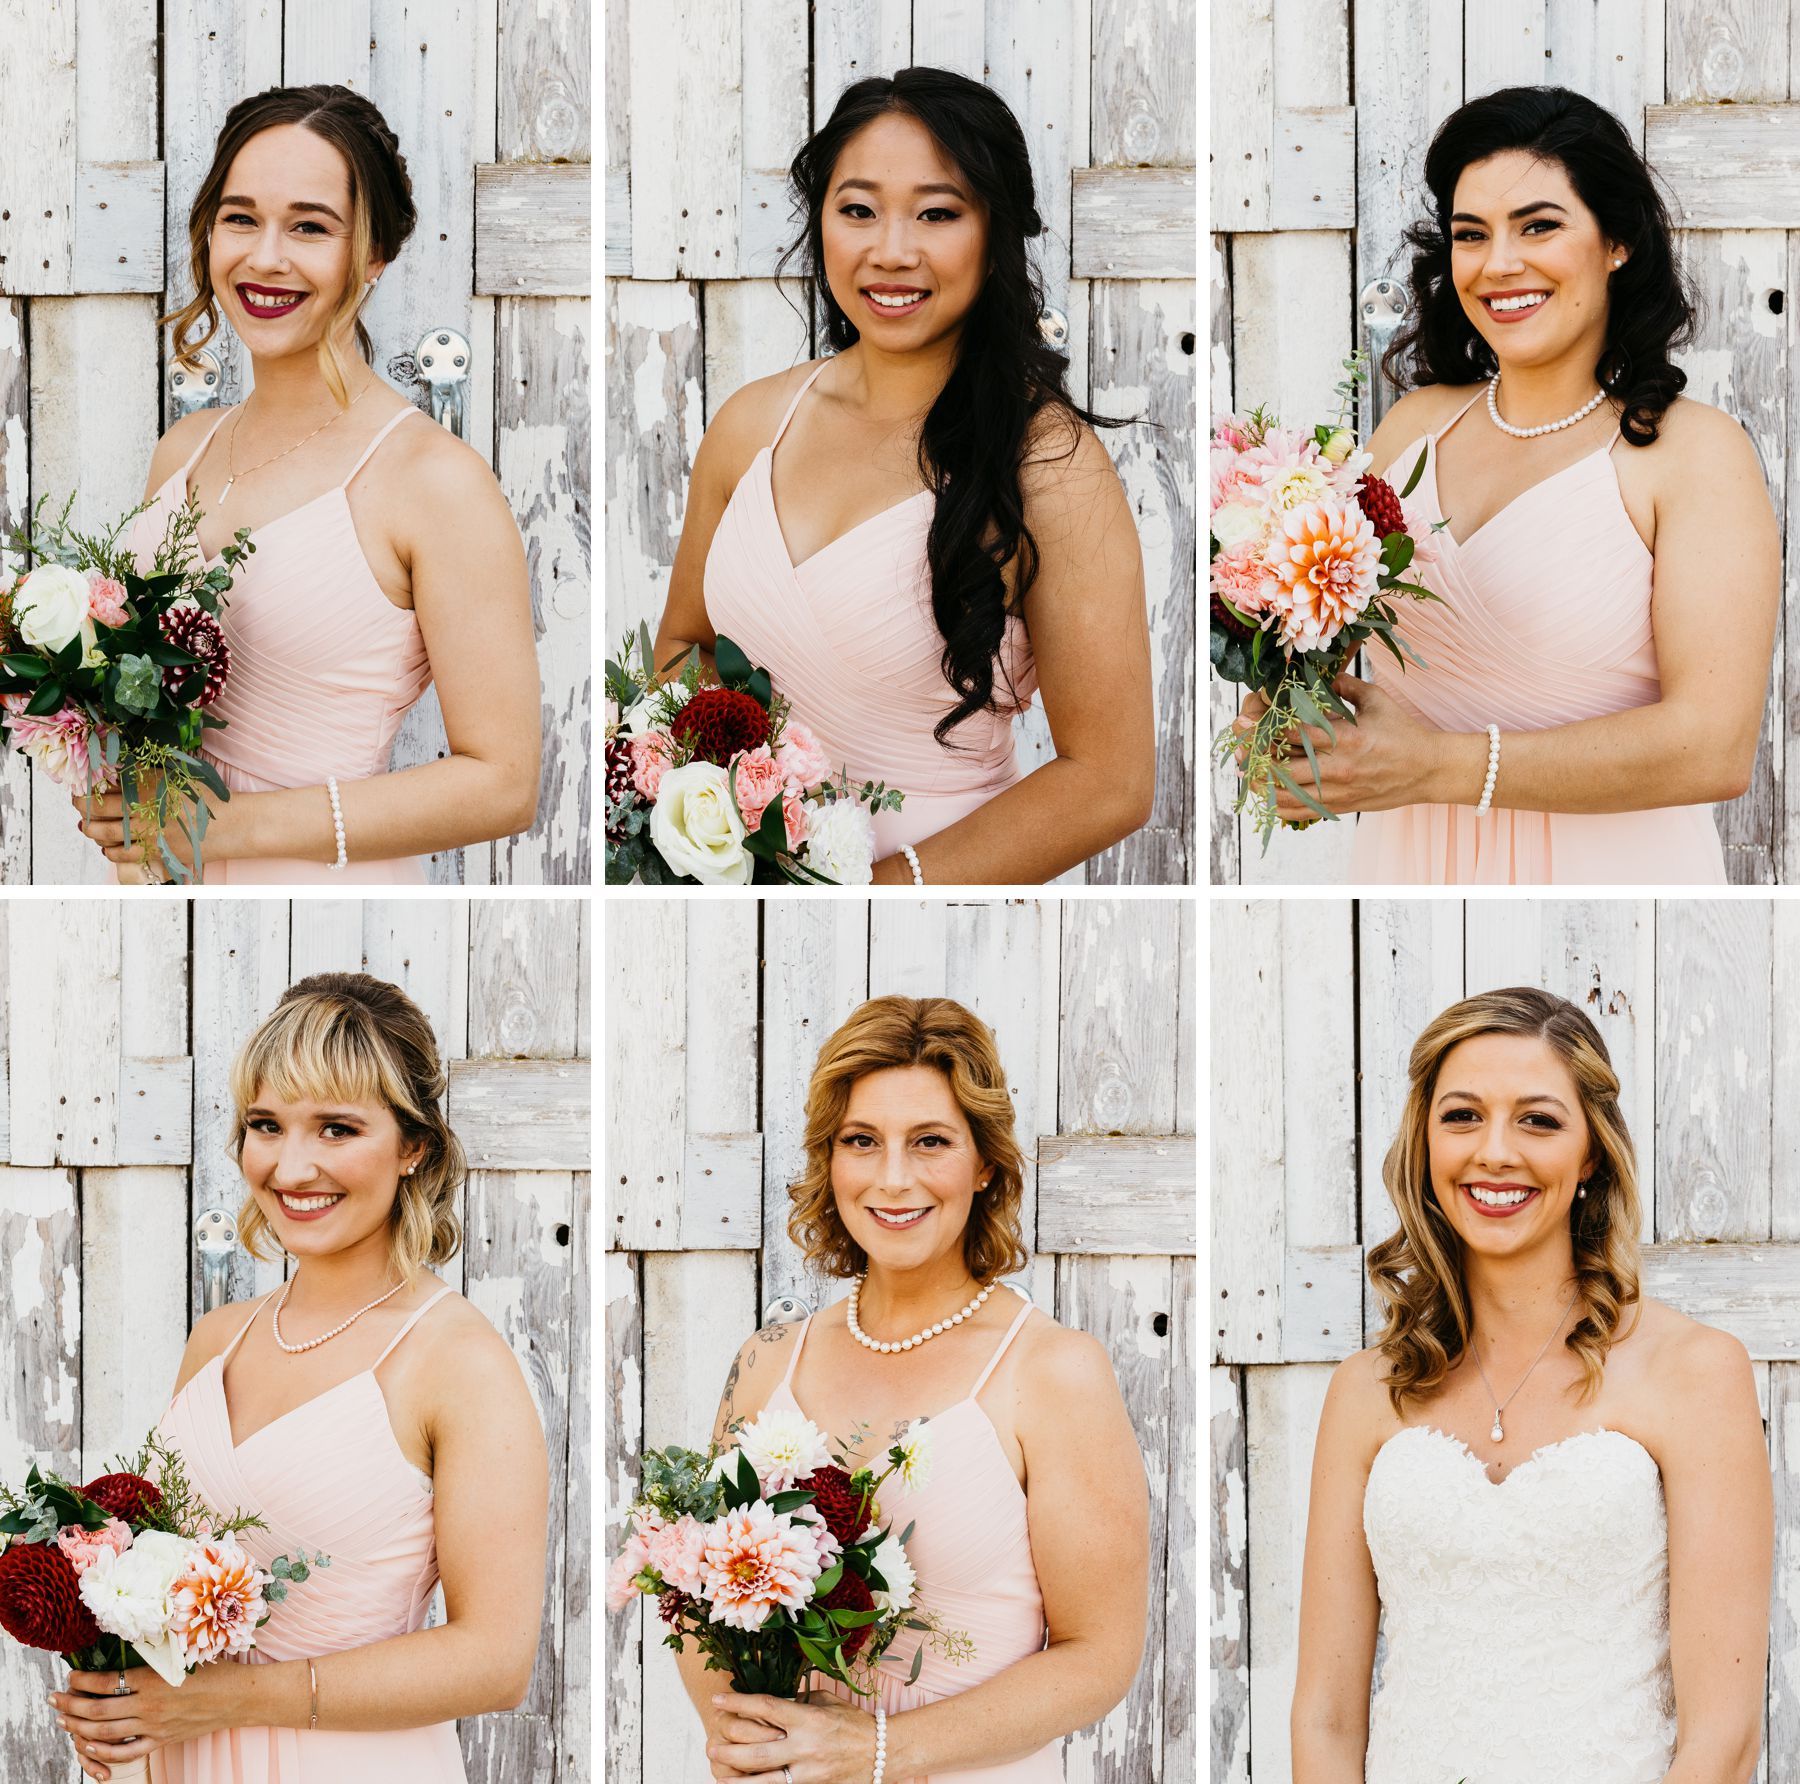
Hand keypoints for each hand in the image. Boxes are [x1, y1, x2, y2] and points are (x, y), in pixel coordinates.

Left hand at [51, 1664, 228, 1777]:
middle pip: (98, 1710)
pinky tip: (88, 1746)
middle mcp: (149, 1705)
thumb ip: (154, 1657)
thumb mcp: (183, 1656)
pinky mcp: (160, 1741)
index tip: (70, 1675)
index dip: (83, 1680)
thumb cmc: (215, 1669)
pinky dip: (101, 1752)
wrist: (238, 1697)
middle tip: (54, 1699)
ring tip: (64, 1721)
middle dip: (70, 1705)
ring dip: (79, 1727)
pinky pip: (123, 1753)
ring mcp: (153, 1726)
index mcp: (154, 1678)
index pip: (107, 1681)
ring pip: (105, 1733)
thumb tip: (124, 1651)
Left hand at [70, 785, 194, 875]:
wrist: (233, 824)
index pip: (102, 788)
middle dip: (82, 810)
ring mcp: (149, 834)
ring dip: (92, 832)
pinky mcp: (156, 853)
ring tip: (90, 828)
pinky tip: (110, 848)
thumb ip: (146, 776)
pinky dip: (111, 851)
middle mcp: (143, 810)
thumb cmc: (206, 798)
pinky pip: (123, 855)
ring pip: (105, 836)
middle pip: (97, 812)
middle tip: (80, 807)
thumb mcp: (175, 778)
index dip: (86, 789)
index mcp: (147, 787)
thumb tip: (115, 774)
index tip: (82, 789)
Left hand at [707, 1688, 880, 1782]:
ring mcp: (808, 1773)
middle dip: (729, 1749)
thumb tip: (771, 1704)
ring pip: (764, 1781)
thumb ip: (797, 1704)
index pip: (765, 1707)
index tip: (717, 1700)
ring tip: (717, 1772)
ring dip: (737, 1779)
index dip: (737, 1703)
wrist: (881, 1753)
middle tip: (710, 1744)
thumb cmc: (852, 1723)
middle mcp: (805, 1747)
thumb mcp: (825, 1703)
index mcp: (807, 1718)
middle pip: (756, 1750)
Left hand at [1245, 673, 1439, 820]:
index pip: (1293, 735)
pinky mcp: (1341, 807)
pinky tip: (1267, 797)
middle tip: (1239, 750)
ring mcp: (1339, 792)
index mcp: (1346, 739)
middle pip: (1282, 769)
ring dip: (1262, 786)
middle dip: (1255, 760)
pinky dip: (1279, 808)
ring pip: (1287, 796)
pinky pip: (1301, 813)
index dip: (1264, 728)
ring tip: (1248, 773)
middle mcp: (1339, 769)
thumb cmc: (1403, 733)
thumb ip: (1346, 685)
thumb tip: (1321, 673)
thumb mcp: (1376, 701)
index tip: (1245, 721)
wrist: (1428, 770)